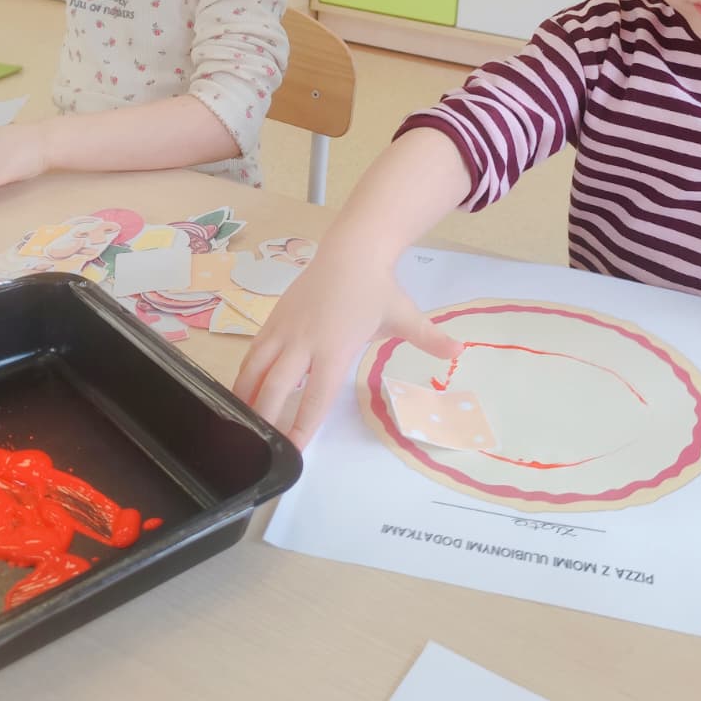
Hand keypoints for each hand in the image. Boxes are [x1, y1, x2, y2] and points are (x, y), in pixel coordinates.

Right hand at [233, 246, 461, 450]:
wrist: (350, 251)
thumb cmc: (377, 289)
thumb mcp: (405, 316)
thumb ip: (428, 338)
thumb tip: (459, 351)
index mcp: (335, 347)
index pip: (315, 396)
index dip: (302, 425)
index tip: (293, 449)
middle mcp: (304, 342)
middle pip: (276, 386)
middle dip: (266, 417)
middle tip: (259, 446)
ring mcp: (285, 329)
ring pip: (256, 367)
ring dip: (246, 396)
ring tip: (241, 422)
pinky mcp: (273, 319)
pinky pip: (253, 352)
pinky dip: (245, 374)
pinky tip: (241, 392)